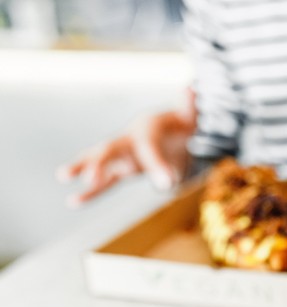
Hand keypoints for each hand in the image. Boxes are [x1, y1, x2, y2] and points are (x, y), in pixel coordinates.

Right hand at [57, 91, 196, 206]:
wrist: (180, 129)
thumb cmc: (183, 122)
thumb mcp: (190, 115)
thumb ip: (189, 107)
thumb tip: (189, 90)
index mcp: (147, 127)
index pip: (148, 145)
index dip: (157, 163)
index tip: (169, 184)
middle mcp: (129, 140)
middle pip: (110, 150)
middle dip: (100, 162)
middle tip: (92, 177)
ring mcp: (124, 156)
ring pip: (100, 164)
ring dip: (84, 171)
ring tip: (63, 176)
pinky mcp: (124, 169)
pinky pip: (106, 183)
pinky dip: (92, 192)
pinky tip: (74, 201)